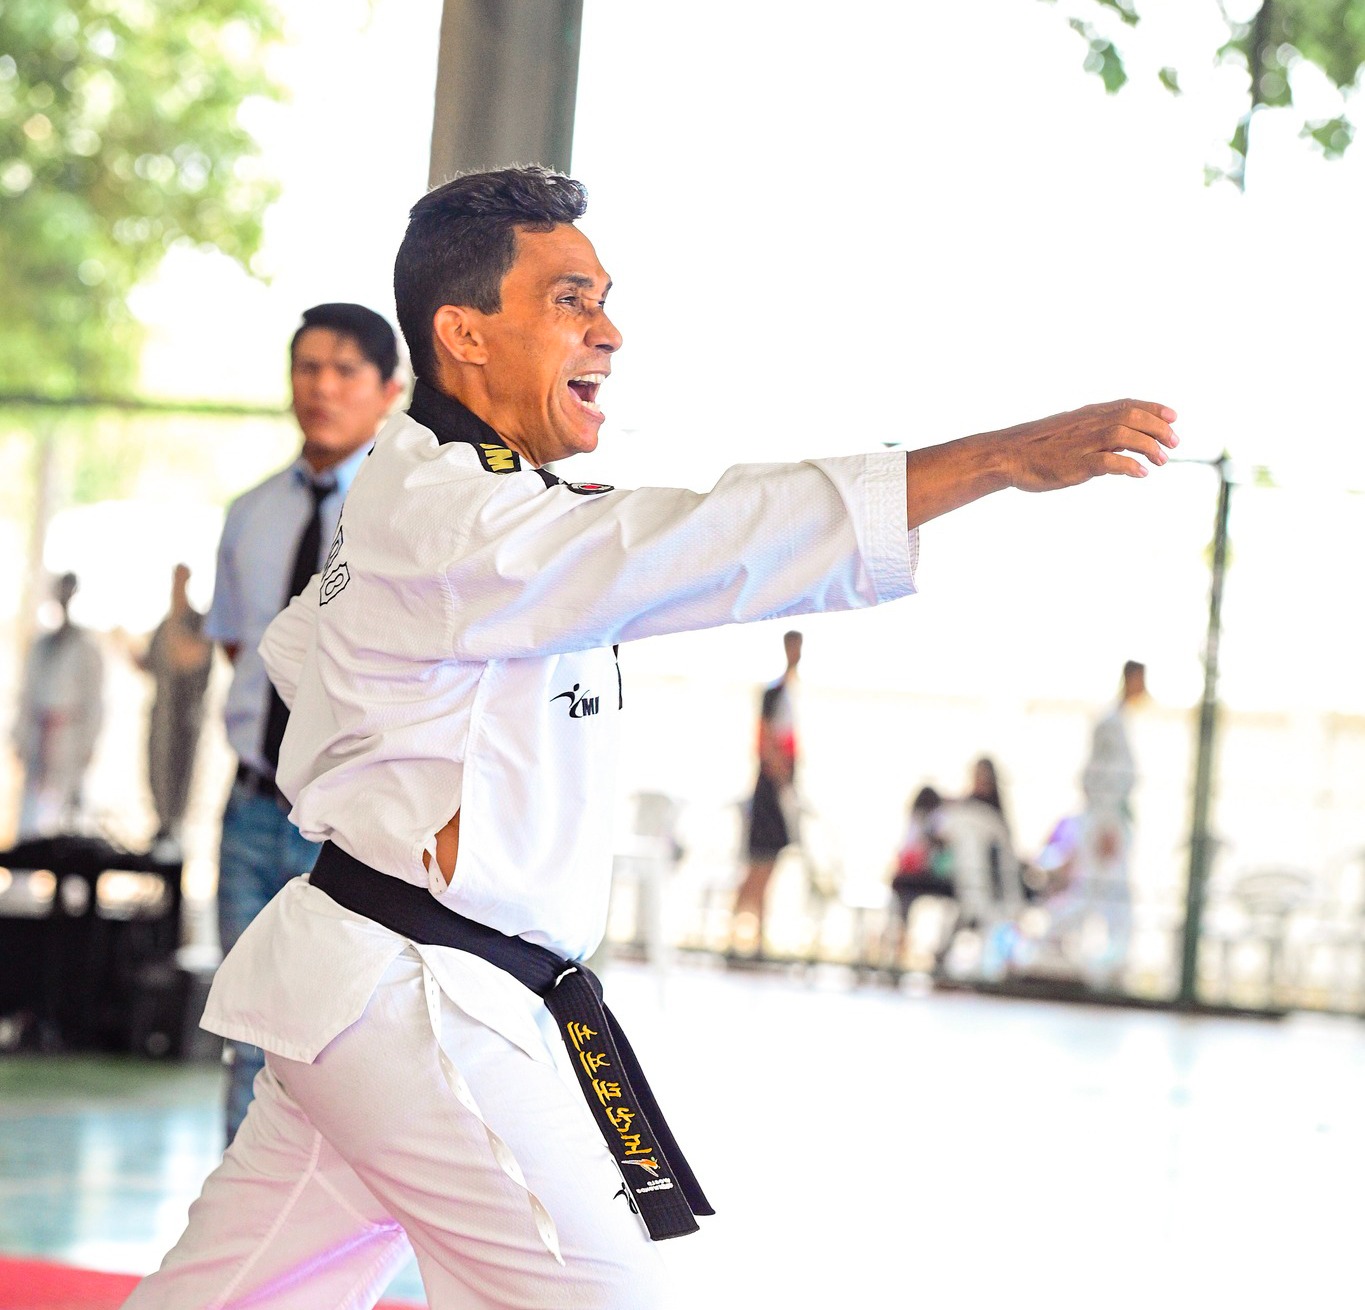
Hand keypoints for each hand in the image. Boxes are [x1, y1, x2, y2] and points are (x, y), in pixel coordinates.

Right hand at [993, 399, 1177, 492]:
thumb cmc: (1036, 447)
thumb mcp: (1068, 432)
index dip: (1154, 409)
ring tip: (1162, 460)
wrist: (1007, 455)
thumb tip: (1119, 444)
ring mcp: (1082, 443)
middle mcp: (1089, 424)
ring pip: (1125, 435)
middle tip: (1175, 443)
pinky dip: (1128, 465)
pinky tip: (1140, 473)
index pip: (1128, 405)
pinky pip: (1108, 462)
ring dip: (1148, 445)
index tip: (1173, 417)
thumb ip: (1093, 433)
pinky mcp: (1076, 463)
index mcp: (1087, 415)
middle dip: (1158, 428)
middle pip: (1133, 417)